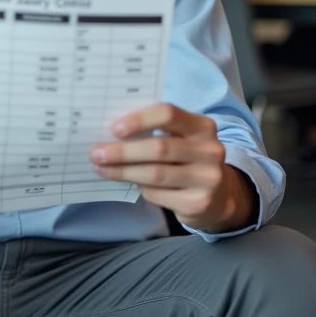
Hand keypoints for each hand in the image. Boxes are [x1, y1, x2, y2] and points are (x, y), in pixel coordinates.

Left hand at [90, 103, 257, 232]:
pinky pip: (157, 194)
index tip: (114, 129)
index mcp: (202, 126)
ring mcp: (207, 178)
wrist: (219, 196)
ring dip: (123, 171)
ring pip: (155, 173)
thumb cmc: (187, 159)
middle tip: (96, 153)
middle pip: (159, 147)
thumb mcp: (181, 139)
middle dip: (123, 151)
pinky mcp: (198, 202)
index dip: (139, 120)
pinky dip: (140, 188)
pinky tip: (130, 183)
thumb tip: (111, 134)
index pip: (168, 114)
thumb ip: (156, 131)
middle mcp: (210, 150)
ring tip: (102, 169)